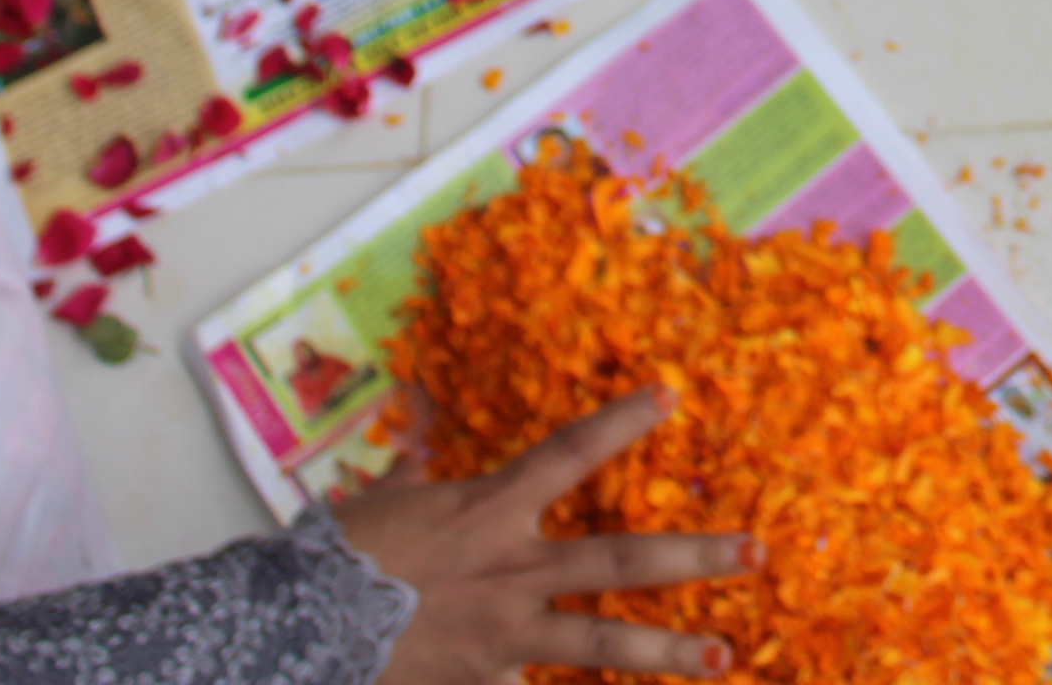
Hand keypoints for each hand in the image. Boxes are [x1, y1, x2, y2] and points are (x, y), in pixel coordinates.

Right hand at [336, 390, 756, 684]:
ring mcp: (505, 633)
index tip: (669, 395)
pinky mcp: (485, 681)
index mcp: (489, 509)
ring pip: (604, 643)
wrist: (296, 626)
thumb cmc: (337, 556)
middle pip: (621, 561)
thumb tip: (416, 429)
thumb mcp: (383, 500)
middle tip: (755, 550)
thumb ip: (417, 471)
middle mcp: (513, 568)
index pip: (568, 453)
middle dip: (694, 556)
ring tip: (725, 656)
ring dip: (670, 651)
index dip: (620, 422)